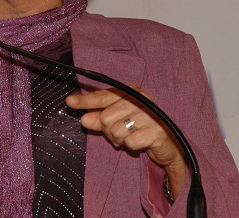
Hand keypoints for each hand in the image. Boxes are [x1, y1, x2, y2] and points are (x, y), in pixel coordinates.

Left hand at [66, 86, 185, 196]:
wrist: (169, 144)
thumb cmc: (139, 128)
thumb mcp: (117, 121)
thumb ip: (99, 119)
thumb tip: (83, 118)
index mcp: (131, 92)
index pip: (104, 96)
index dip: (86, 100)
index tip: (69, 102)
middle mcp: (141, 100)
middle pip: (106, 117)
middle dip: (108, 129)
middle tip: (119, 132)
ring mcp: (150, 116)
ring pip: (117, 131)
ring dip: (120, 139)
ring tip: (130, 137)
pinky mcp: (157, 133)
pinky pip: (130, 142)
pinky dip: (132, 146)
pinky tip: (139, 143)